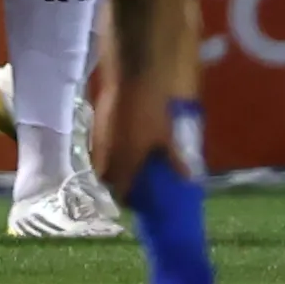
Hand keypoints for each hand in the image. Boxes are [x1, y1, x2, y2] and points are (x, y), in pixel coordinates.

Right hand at [92, 70, 172, 202]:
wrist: (133, 81)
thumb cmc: (153, 113)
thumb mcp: (167, 137)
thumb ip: (175, 160)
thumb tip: (188, 178)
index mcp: (126, 162)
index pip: (120, 191)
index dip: (127, 200)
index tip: (136, 202)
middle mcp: (108, 155)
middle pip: (106, 179)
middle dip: (116, 184)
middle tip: (131, 183)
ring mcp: (99, 139)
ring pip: (100, 162)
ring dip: (111, 168)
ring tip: (126, 165)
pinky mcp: (96, 126)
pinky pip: (99, 147)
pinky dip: (107, 152)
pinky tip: (120, 144)